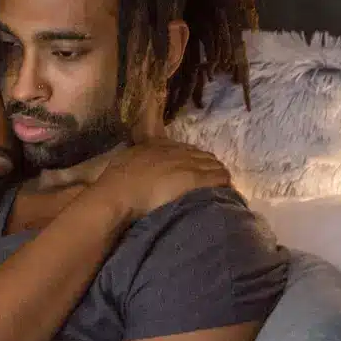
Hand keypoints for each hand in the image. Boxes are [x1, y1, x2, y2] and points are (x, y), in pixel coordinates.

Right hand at [93, 140, 231, 218]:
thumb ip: (137, 156)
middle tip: (206, 182)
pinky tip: (224, 191)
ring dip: (216, 176)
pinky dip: (222, 183)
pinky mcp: (195, 178)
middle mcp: (175, 150)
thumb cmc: (116, 183)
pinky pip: (219, 177)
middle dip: (206, 167)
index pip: (184, 149)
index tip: (191, 172)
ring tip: (216, 189)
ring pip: (214, 165)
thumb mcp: (125, 161)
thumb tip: (141, 158)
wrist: (118, 195)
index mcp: (158, 145)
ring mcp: (187, 163)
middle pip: (202, 155)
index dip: (191, 160)